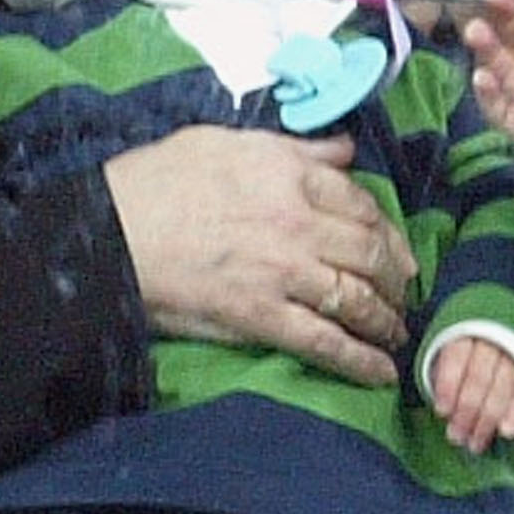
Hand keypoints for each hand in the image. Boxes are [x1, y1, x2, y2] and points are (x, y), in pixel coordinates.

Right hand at [101, 127, 415, 386]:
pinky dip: (360, 359)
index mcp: (291, 174)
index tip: (395, 245)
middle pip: (372, 252)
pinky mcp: (261, 316)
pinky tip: (380, 372)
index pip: (362, 202)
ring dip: (386, 319)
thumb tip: (344, 149)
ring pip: (358, 298)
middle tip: (405, 289)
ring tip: (396, 331)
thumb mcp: (228, 142)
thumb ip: (295, 147)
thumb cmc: (157, 179)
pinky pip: (325, 342)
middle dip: (397, 275)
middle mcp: (299, 221)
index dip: (386, 228)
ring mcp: (283, 272)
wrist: (109, 229)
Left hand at [429, 334, 513, 454]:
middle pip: (479, 376)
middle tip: (456, 437)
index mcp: (467, 334)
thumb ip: (445, 381)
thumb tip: (444, 414)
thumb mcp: (450, 360)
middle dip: (466, 410)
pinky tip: (506, 432)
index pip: (457, 357)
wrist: (506, 344)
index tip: (441, 412)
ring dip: (488, 418)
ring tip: (476, 443)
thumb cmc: (468, 360)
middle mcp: (494, 341)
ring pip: (503, 386)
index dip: (448, 385)